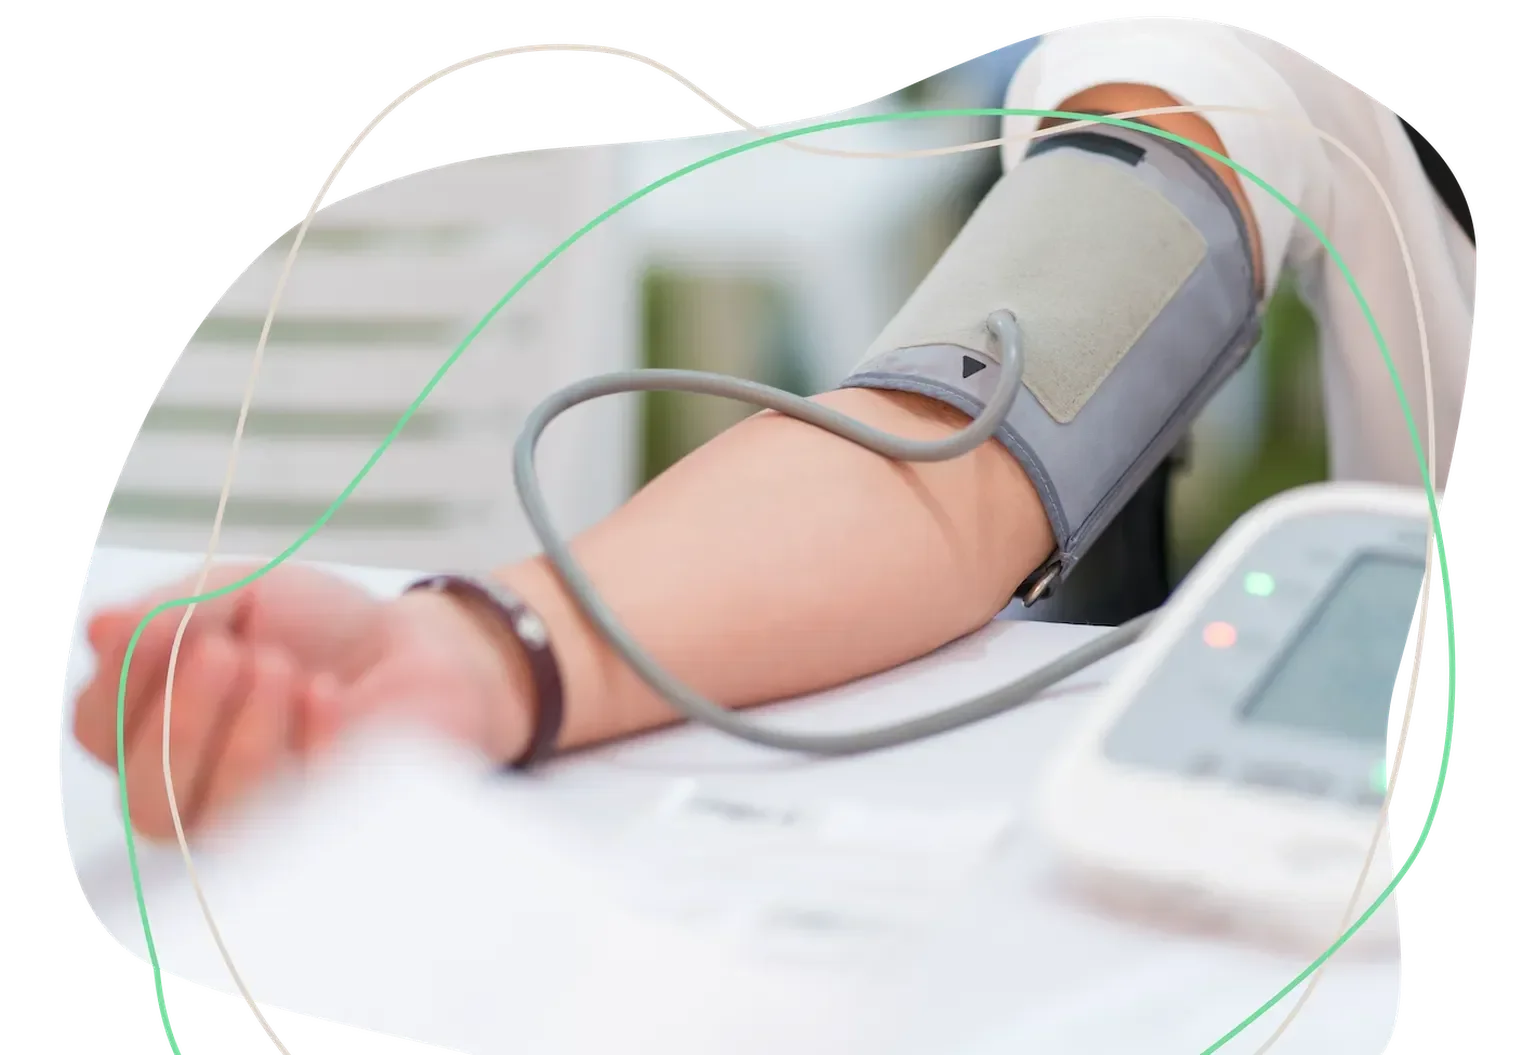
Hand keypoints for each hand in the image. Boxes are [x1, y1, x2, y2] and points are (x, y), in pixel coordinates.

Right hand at [72, 563, 530, 840]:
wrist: (419, 645)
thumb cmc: (318, 626)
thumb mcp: (241, 593)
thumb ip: (174, 611)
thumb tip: (103, 627)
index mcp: (152, 726)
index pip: (99, 730)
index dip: (124, 680)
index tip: (172, 622)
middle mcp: (192, 788)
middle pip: (146, 798)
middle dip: (183, 723)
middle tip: (230, 652)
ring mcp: (257, 821)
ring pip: (216, 819)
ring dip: (243, 737)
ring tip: (284, 667)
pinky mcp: (325, 829)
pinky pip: (298, 814)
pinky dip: (309, 746)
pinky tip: (328, 696)